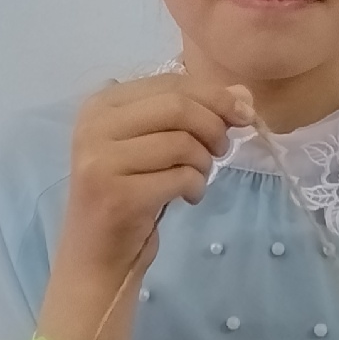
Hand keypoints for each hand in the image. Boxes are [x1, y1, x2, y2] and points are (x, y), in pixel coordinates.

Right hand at [37, 76, 251, 339]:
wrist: (96, 257)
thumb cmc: (130, 194)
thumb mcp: (156, 146)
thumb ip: (194, 113)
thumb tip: (244, 94)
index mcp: (101, 104)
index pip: (170, 82)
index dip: (215, 95)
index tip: (244, 113)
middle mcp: (94, 127)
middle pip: (178, 106)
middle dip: (214, 126)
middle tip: (223, 149)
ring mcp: (101, 161)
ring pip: (182, 142)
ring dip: (204, 162)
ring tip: (197, 178)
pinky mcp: (118, 195)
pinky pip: (181, 177)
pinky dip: (196, 186)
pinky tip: (187, 197)